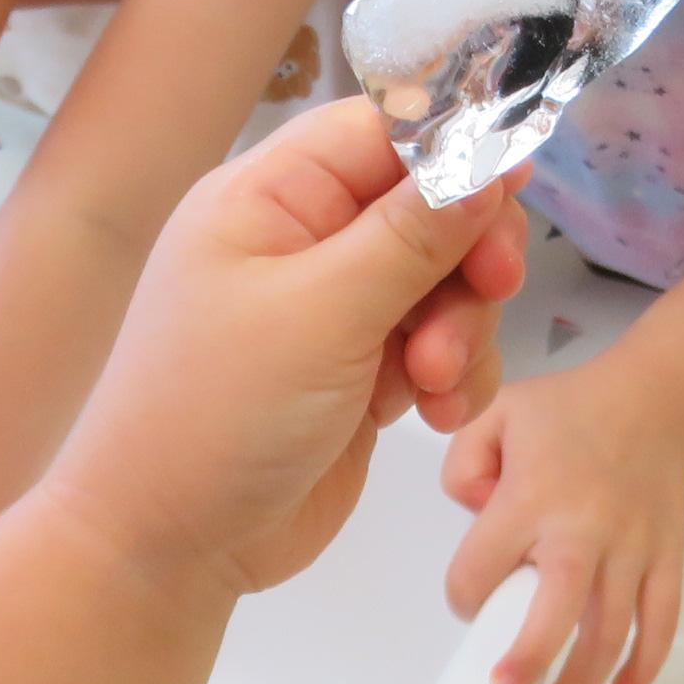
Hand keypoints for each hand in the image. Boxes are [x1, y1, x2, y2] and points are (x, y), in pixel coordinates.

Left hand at [36, 96, 527, 602]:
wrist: (166, 551)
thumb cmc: (220, 413)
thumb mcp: (321, 313)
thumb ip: (413, 234)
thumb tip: (493, 155)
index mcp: (269, 196)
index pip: (383, 132)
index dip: (455, 149)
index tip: (517, 185)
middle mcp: (303, 240)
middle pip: (430, 206)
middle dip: (468, 256)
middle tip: (493, 291)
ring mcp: (334, 308)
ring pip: (446, 281)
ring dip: (463, 329)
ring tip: (436, 386)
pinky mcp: (360, 372)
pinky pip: (440, 345)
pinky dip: (454, 377)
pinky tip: (435, 416)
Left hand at [439, 364, 683, 683]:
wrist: (654, 397)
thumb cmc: (567, 410)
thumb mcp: (495, 413)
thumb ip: (463, 465)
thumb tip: (476, 518)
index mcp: (533, 496)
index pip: (481, 566)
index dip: (464, 592)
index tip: (469, 598)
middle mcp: (584, 529)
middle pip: (558, 612)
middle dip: (529, 661)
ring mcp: (633, 549)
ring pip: (611, 634)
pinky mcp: (668, 558)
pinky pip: (661, 623)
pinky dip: (644, 668)